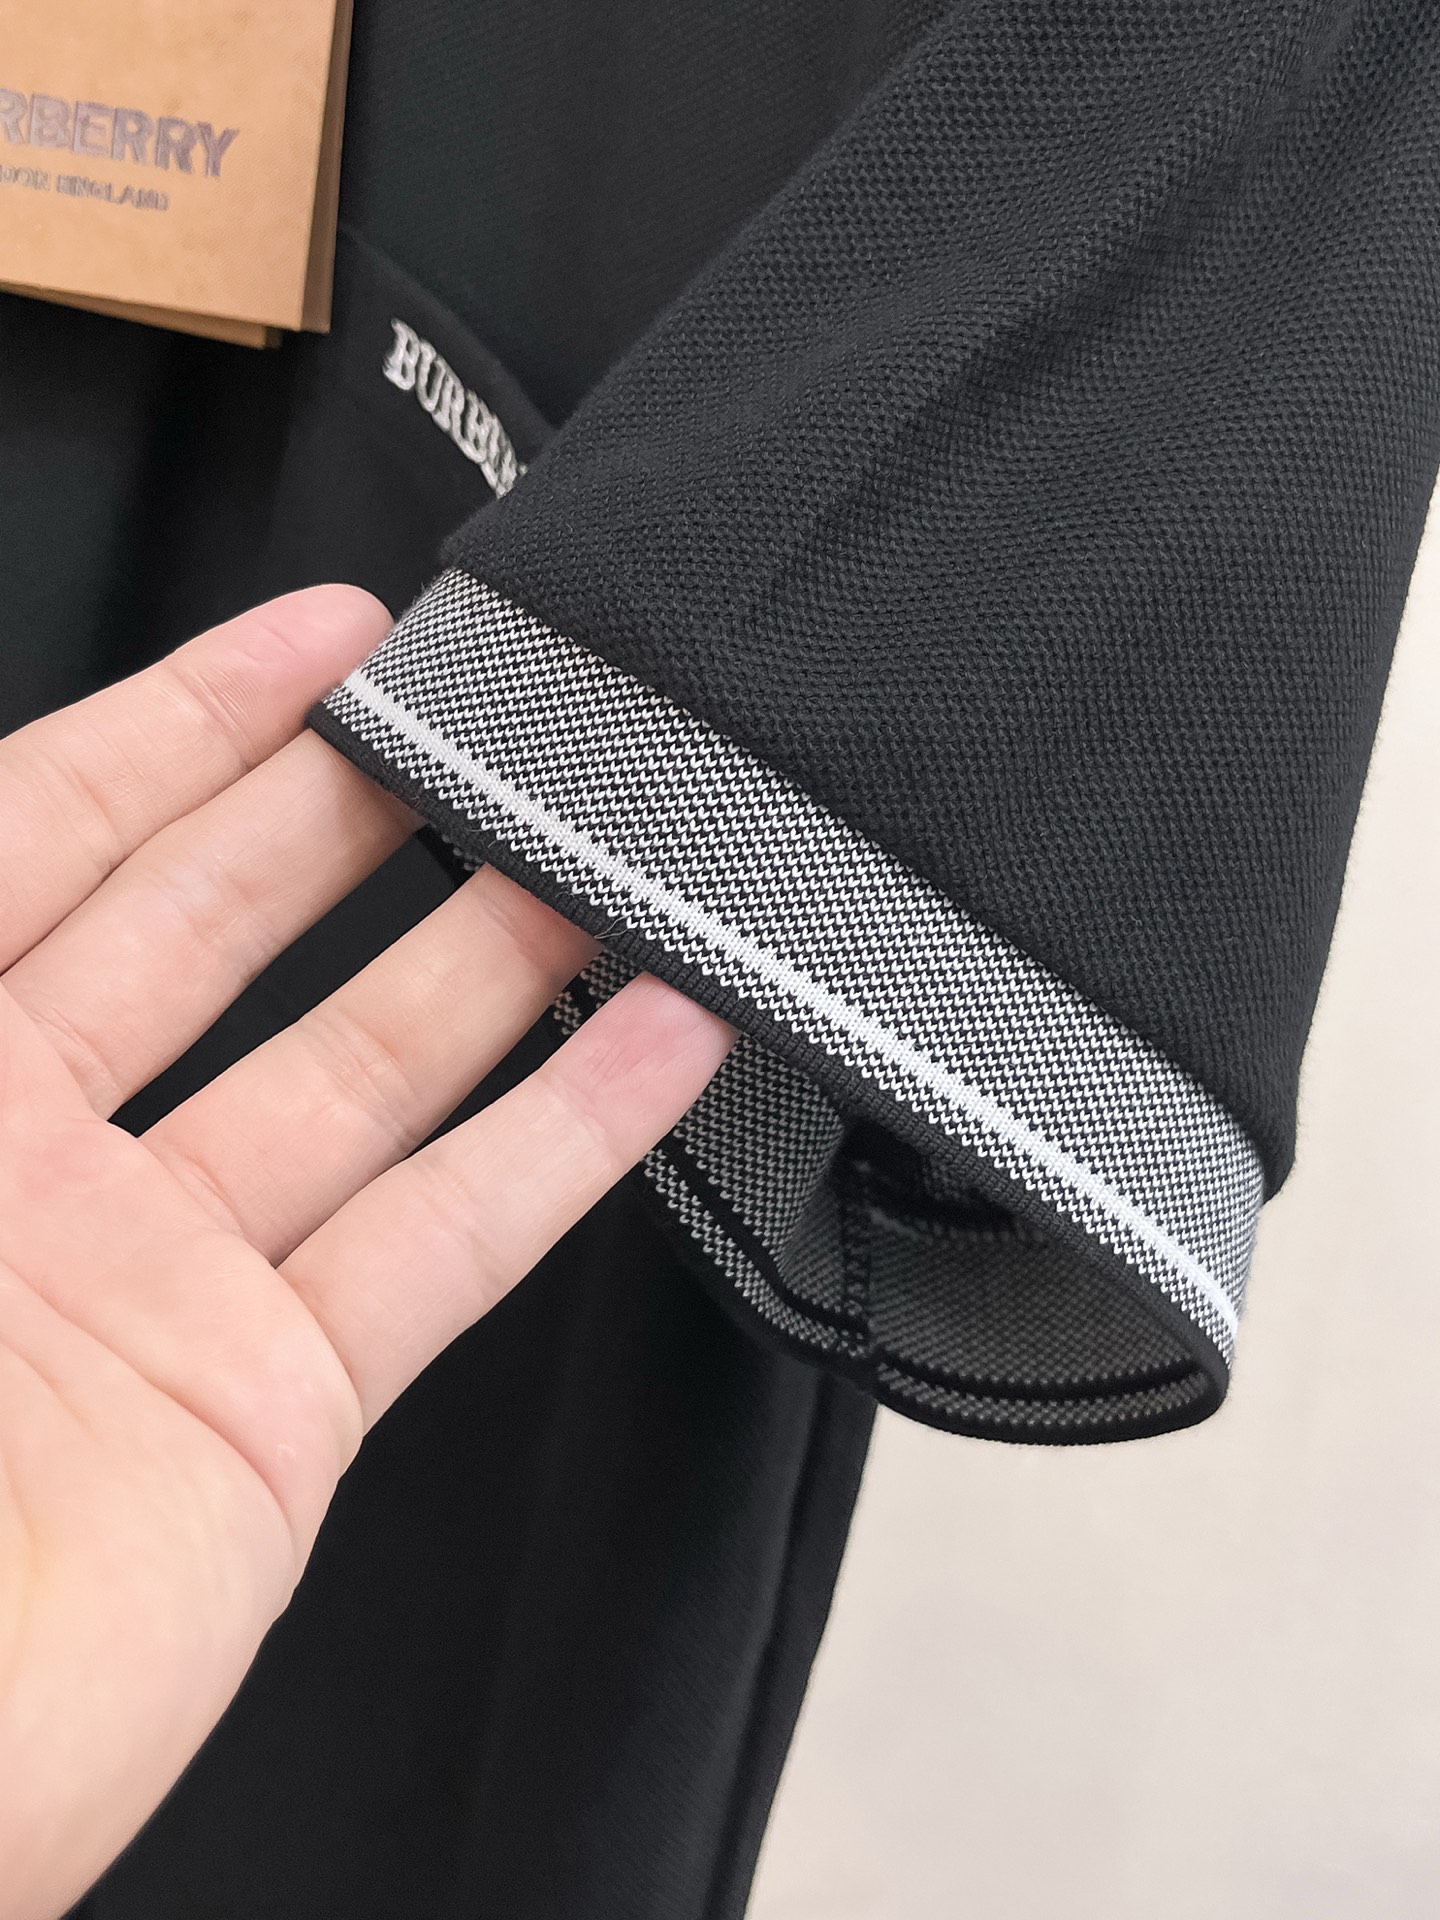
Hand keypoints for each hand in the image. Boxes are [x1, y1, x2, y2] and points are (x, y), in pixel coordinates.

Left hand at [0, 588, 731, 1918]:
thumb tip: (1, 829)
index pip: (52, 836)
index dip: (185, 721)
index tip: (314, 639)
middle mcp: (29, 1165)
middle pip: (217, 925)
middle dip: (346, 803)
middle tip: (471, 714)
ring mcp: (160, 1286)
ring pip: (357, 1071)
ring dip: (488, 958)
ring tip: (605, 858)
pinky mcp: (265, 1412)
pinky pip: (437, 1245)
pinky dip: (557, 1146)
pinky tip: (650, 1054)